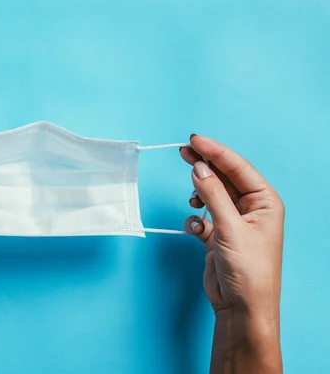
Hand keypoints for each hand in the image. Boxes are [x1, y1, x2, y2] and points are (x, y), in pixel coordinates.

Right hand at [180, 135, 283, 372]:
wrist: (241, 307)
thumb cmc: (248, 271)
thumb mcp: (230, 228)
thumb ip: (213, 195)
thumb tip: (198, 168)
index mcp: (265, 202)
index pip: (238, 167)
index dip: (216, 151)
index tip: (194, 140)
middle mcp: (251, 209)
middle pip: (224, 177)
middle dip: (204, 165)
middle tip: (183, 151)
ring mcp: (234, 222)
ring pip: (211, 195)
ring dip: (198, 195)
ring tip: (191, 199)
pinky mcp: (218, 236)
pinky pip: (203, 217)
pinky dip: (195, 219)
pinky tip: (195, 229)